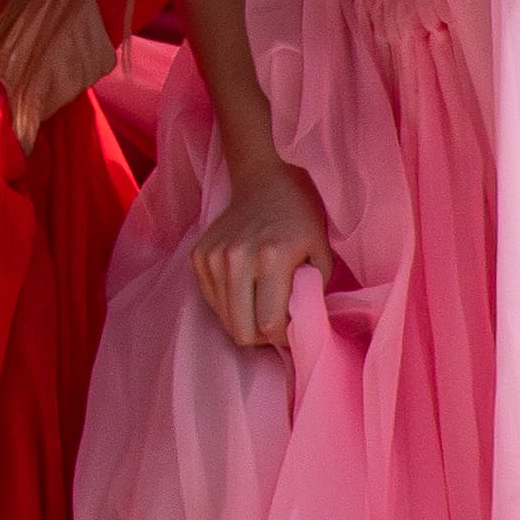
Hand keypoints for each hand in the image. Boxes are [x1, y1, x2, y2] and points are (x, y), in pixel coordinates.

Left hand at [7, 0, 114, 148]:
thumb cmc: (0, 4)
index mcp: (28, 89)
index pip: (25, 132)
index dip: (18, 133)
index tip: (15, 134)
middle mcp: (62, 87)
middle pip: (47, 109)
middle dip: (34, 99)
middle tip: (25, 73)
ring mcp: (86, 74)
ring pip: (68, 92)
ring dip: (56, 82)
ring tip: (43, 52)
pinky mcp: (103, 60)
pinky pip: (87, 74)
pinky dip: (76, 66)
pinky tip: (63, 44)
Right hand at [192, 158, 329, 349]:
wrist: (263, 182)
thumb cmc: (299, 218)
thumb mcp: (321, 254)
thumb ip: (311, 294)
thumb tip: (296, 327)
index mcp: (271, 258)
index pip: (269, 325)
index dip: (284, 337)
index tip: (293, 328)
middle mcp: (235, 259)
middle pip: (241, 330)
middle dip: (262, 336)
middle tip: (276, 320)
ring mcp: (211, 257)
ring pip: (225, 320)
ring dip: (245, 319)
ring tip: (261, 301)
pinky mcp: (197, 256)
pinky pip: (212, 301)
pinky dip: (230, 303)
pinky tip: (245, 285)